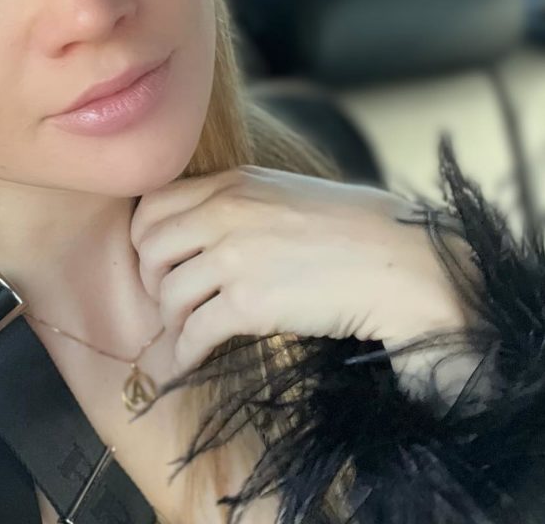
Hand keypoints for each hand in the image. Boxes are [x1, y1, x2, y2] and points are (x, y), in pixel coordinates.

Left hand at [130, 164, 476, 376]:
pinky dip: (186, 351)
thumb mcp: (282, 193)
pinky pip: (193, 333)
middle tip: (167, 299)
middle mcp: (224, 214)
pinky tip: (193, 359)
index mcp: (231, 184)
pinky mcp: (248, 303)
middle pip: (151, 249)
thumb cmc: (350, 229)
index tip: (158, 261)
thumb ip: (236, 202)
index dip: (146, 238)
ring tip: (185, 332)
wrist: (398, 262)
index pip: (153, 205)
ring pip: (168, 293)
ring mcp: (233, 257)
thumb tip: (199, 230)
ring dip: (172, 320)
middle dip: (151, 279)